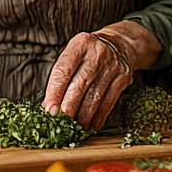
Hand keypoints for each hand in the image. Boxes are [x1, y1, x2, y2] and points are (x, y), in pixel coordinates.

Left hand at [41, 22, 160, 130]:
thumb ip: (60, 78)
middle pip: (80, 85)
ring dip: (83, 116)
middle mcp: (97, 54)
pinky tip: (91, 124)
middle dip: (69, 106)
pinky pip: (109, 101)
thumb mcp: (73, 56)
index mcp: (80, 45)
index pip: (64, 69)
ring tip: (74, 127)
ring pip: (95, 96)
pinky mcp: (123, 78)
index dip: (55, 91)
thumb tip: (49, 106)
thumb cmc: (88, 54)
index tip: (49, 108)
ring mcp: (112, 66)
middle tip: (60, 122)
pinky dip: (99, 116)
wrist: (119, 44)